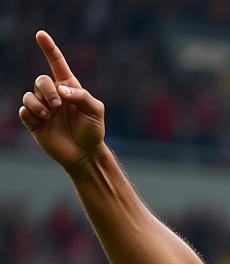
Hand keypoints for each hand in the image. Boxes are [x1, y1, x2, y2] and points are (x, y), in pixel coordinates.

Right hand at [18, 31, 104, 169]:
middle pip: (40, 80)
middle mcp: (53, 95)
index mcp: (68, 88)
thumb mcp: (96, 111)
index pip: (56, 63)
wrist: (86, 154)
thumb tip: (61, 89)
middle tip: (58, 105)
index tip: (41, 34)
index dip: (49, 48)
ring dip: (39, 104)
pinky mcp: (34, 122)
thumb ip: (82, 96)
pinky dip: (31, 113)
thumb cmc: (93, 131)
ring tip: (50, 116)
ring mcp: (43, 108)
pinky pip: (24, 110)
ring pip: (29, 95)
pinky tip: (42, 121)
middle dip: (47, 90)